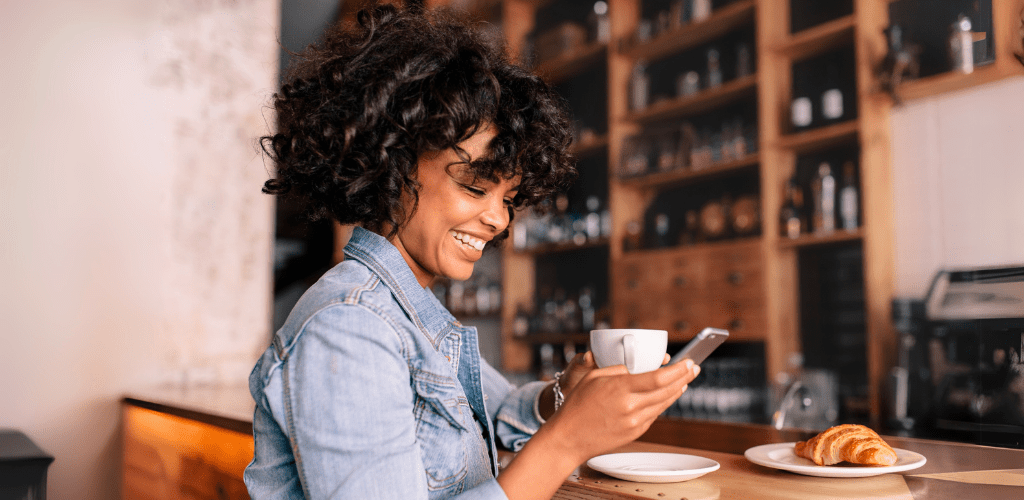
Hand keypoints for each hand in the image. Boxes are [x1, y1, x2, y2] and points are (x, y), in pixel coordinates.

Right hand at [545, 358, 700, 464]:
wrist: (569, 438)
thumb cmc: (576, 405)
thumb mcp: (593, 377)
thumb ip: (618, 370)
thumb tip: (635, 371)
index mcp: (621, 388)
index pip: (659, 377)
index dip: (679, 370)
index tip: (689, 362)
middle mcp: (631, 406)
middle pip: (668, 390)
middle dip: (684, 377)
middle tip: (694, 367)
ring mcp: (635, 422)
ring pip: (664, 403)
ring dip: (677, 390)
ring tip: (686, 380)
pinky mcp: (636, 432)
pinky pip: (655, 414)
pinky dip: (664, 403)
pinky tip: (668, 396)